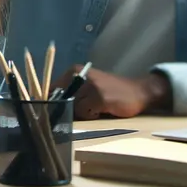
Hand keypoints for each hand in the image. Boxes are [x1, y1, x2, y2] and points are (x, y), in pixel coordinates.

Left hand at [54, 66, 170, 120]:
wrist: (138, 91)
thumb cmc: (111, 91)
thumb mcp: (87, 86)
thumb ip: (69, 92)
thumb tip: (47, 107)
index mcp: (75, 70)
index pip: (51, 88)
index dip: (51, 102)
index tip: (54, 110)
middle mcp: (80, 75)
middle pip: (61, 100)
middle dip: (68, 109)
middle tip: (86, 109)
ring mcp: (90, 85)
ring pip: (73, 108)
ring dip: (83, 113)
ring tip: (96, 108)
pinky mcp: (100, 97)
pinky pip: (85, 113)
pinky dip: (92, 116)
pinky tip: (103, 110)